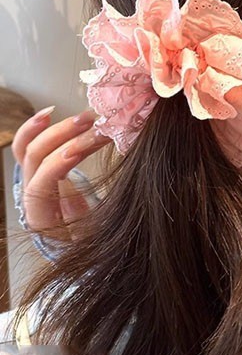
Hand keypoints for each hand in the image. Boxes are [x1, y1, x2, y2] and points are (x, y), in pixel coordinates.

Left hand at [11, 107, 110, 239]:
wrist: (75, 242)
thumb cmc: (89, 241)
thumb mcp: (95, 238)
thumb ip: (93, 223)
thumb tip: (100, 202)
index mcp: (41, 217)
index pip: (41, 183)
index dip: (57, 164)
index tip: (81, 148)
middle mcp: (30, 196)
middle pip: (34, 158)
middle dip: (62, 136)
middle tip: (92, 123)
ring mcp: (31, 180)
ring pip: (29, 147)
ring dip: (56, 127)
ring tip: (83, 117)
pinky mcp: (38, 169)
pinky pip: (28, 144)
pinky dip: (37, 127)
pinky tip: (52, 112)